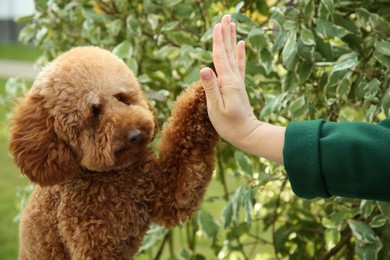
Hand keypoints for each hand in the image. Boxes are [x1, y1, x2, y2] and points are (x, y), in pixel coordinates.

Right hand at [200, 14, 259, 148]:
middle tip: (226, 16)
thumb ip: (211, 88)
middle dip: (227, 33)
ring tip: (232, 24)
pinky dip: (241, 54)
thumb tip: (205, 68)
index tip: (217, 25)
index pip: (220, 57)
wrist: (247, 134)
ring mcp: (238, 81)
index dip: (218, 41)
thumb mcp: (215, 108)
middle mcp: (234, 78)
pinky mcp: (239, 86)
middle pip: (229, 51)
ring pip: (234, 55)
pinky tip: (242, 45)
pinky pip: (240, 66)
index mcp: (227, 82)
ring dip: (233, 39)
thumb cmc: (229, 125)